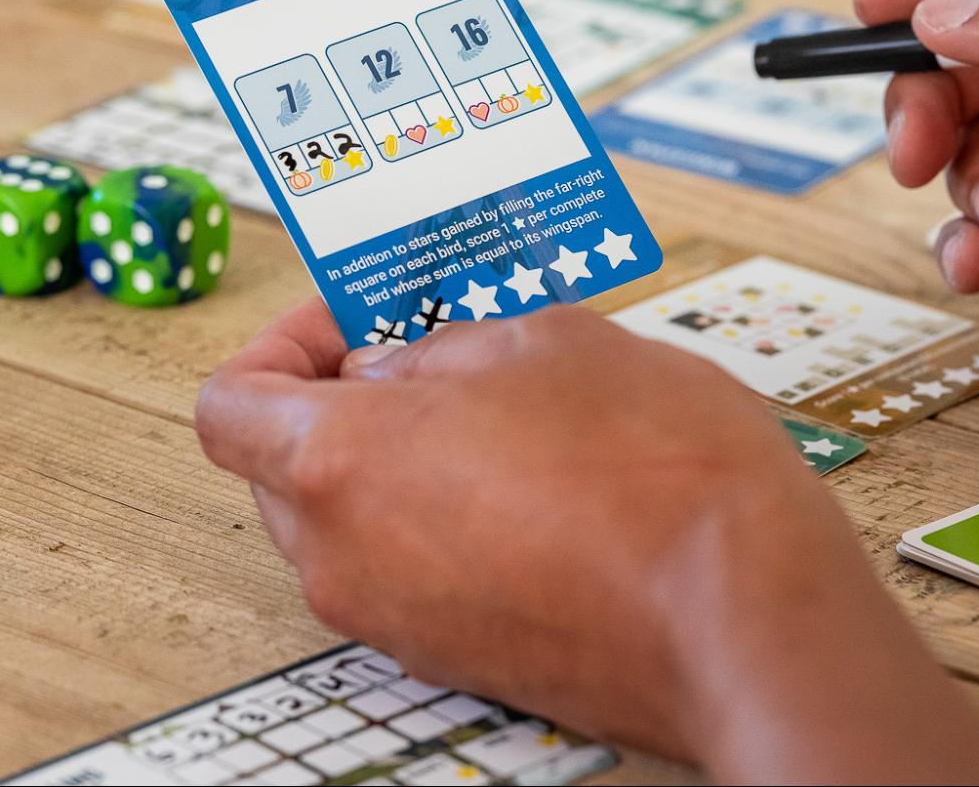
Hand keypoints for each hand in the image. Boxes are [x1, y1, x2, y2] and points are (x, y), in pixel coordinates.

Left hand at [196, 301, 978, 782]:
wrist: (749, 617)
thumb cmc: (658, 478)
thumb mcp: (546, 342)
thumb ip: (445, 344)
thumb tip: (406, 363)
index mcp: (337, 462)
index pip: (229, 404)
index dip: (279, 346)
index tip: (349, 320)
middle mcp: (343, 555)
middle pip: (282, 466)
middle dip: (340, 401)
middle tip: (431, 354)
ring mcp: (396, 619)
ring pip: (349, 522)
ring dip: (397, 463)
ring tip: (501, 414)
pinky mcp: (455, 657)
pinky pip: (410, 571)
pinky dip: (442, 521)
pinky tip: (534, 481)